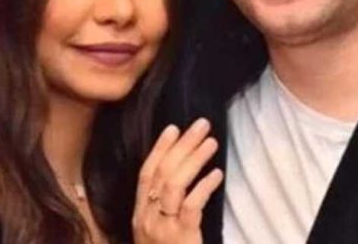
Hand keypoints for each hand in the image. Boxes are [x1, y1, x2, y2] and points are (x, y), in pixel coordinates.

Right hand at [133, 118, 223, 243]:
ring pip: (174, 184)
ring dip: (194, 160)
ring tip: (212, 143)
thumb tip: (180, 176)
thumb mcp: (157, 233)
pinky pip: (190, 206)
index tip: (173, 127)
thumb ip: (163, 208)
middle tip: (202, 125)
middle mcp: (146, 218)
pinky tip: (216, 175)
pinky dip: (203, 187)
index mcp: (140, 214)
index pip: (146, 173)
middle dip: (182, 145)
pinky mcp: (180, 237)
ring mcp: (161, 229)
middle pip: (162, 172)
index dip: (160, 148)